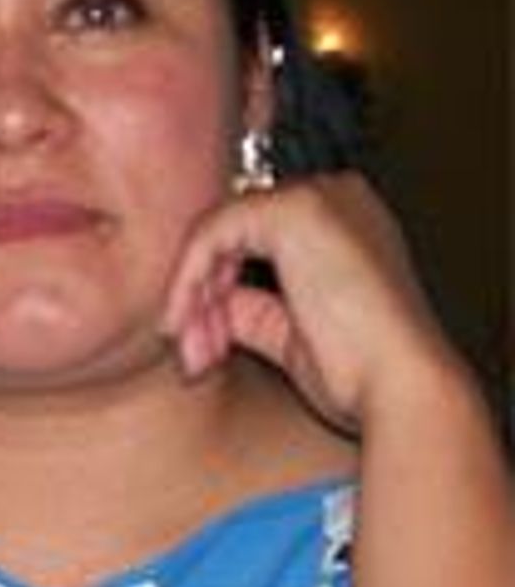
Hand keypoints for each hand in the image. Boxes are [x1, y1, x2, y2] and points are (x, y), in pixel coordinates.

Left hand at [163, 171, 460, 431]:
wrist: (401, 391)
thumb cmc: (362, 375)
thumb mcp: (288, 332)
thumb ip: (247, 306)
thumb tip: (204, 300)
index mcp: (345, 220)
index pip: (254, 238)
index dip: (219, 290)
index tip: (203, 347)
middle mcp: (334, 196)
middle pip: (232, 232)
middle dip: (201, 297)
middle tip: (192, 355)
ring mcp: (315, 195)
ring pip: (215, 232)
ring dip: (193, 296)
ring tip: (194, 354)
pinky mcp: (291, 209)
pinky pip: (211, 234)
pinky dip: (190, 282)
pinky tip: (186, 326)